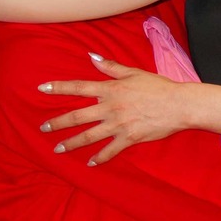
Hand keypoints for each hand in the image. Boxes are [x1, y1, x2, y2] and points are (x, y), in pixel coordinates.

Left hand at [39, 54, 220, 163]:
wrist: (178, 104)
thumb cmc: (157, 86)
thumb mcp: (133, 72)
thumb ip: (110, 66)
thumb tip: (91, 56)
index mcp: (111, 89)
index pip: (79, 87)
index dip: (59, 87)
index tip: (42, 89)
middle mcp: (110, 108)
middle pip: (78, 116)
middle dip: (58, 123)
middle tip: (43, 128)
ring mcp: (118, 125)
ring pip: (89, 136)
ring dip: (72, 143)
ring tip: (58, 149)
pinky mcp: (128, 138)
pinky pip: (109, 151)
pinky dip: (99, 158)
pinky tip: (89, 163)